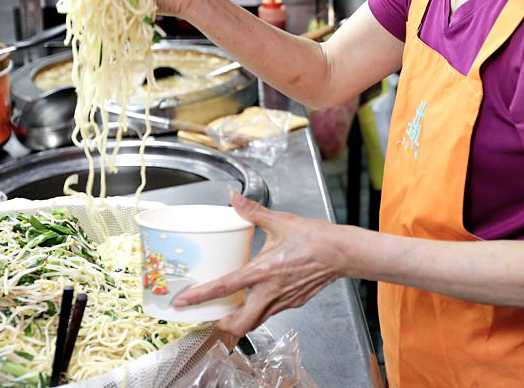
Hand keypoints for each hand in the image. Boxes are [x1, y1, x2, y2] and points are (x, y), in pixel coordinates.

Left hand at [173, 191, 342, 335]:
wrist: (342, 252)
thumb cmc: (315, 238)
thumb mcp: (281, 221)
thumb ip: (253, 212)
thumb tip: (234, 198)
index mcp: (262, 272)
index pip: (224, 288)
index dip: (199, 297)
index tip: (181, 302)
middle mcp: (270, 292)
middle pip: (239, 325)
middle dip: (221, 326)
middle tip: (211, 315)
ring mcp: (283, 302)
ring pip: (255, 322)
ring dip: (241, 319)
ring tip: (232, 307)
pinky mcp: (294, 302)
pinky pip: (272, 312)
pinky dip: (261, 308)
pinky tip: (261, 294)